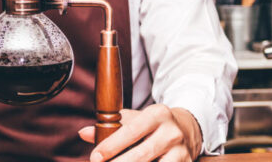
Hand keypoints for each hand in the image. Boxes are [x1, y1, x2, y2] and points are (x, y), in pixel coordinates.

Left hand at [78, 105, 202, 161]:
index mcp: (157, 114)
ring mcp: (181, 150)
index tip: (95, 157)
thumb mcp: (135, 119)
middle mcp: (171, 132)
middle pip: (142, 154)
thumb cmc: (153, 125)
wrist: (187, 128)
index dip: (112, 145)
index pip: (131, 131)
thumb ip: (110, 126)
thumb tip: (83, 133)